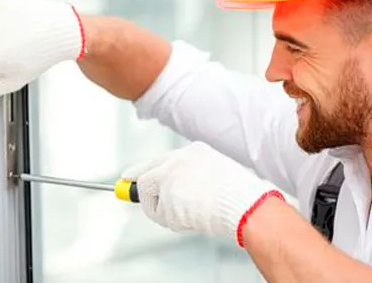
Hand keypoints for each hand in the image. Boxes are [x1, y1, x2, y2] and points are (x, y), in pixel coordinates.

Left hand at [122, 142, 283, 246]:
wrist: (245, 204)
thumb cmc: (238, 197)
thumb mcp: (216, 179)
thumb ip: (190, 181)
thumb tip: (167, 193)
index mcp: (196, 151)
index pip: (163, 160)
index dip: (145, 170)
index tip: (129, 176)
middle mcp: (180, 157)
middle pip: (148, 172)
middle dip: (143, 190)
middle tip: (126, 190)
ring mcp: (172, 172)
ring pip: (151, 196)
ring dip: (164, 211)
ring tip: (192, 215)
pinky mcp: (166, 189)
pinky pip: (157, 212)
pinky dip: (170, 220)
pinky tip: (191, 218)